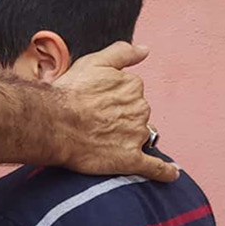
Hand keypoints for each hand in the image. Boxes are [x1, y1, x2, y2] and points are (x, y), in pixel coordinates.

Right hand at [55, 43, 177, 182]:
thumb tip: (145, 50)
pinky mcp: (130, 160)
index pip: (132, 93)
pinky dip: (165, 172)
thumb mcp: (94, 61)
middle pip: (137, 115)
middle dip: (121, 119)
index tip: (98, 104)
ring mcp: (137, 136)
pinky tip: (171, 175)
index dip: (114, 99)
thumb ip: (122, 53)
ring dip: (130, 140)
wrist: (53, 123)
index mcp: (133, 86)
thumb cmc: (69, 93)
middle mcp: (140, 110)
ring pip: (141, 137)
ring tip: (104, 143)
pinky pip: (155, 167)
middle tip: (94, 123)